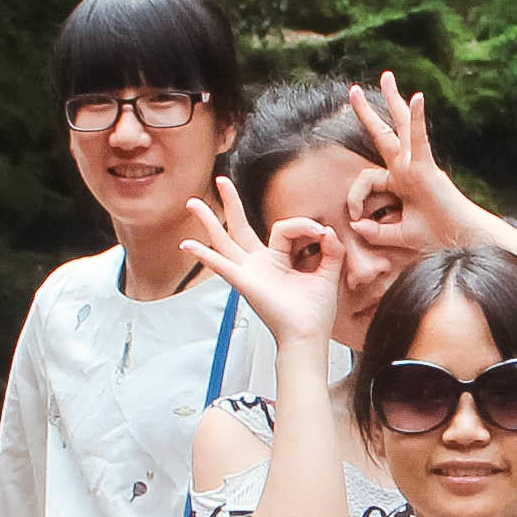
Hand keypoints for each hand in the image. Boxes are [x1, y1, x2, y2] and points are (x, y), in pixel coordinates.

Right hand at [175, 177, 342, 340]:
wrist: (308, 336)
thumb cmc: (315, 313)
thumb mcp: (328, 274)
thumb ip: (330, 250)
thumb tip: (326, 229)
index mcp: (277, 261)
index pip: (285, 227)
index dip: (306, 224)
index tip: (323, 234)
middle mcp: (259, 264)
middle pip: (240, 227)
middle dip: (231, 203)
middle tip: (221, 180)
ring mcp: (249, 272)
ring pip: (224, 239)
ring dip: (209, 220)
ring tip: (192, 203)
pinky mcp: (245, 282)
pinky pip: (222, 265)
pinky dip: (205, 255)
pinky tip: (186, 245)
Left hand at [344, 72, 495, 250]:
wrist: (460, 241)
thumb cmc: (436, 237)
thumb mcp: (398, 237)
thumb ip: (377, 232)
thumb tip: (356, 225)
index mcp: (400, 182)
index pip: (366, 178)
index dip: (355, 197)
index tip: (355, 217)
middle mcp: (407, 168)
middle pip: (386, 133)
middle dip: (369, 112)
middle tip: (354, 89)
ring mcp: (417, 165)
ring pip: (402, 126)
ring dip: (393, 101)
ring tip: (386, 76)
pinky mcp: (427, 168)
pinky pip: (420, 139)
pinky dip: (418, 119)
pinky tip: (418, 97)